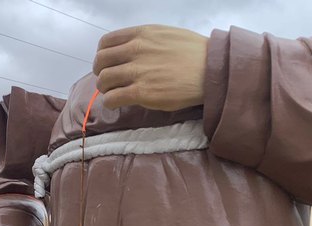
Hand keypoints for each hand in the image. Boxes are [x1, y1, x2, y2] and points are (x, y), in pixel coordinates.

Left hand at [93, 25, 207, 110]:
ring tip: (112, 93)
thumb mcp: (167, 35)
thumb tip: (133, 51)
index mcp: (142, 34)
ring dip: (104, 89)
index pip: (106, 42)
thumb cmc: (195, 53)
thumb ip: (147, 41)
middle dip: (101, 73)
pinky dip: (110, 102)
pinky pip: (113, 98)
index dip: (103, 55)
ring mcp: (138, 72)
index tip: (108, 64)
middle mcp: (136, 50)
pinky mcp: (142, 93)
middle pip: (101, 62)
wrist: (211, 70)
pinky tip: (115, 104)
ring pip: (104, 80)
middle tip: (108, 81)